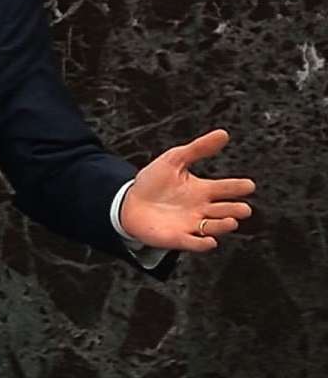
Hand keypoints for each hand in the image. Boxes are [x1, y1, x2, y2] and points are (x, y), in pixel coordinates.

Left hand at [120, 129, 254, 251]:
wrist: (128, 201)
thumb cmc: (153, 182)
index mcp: (203, 190)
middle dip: (235, 210)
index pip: (225, 188)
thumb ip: (198, 149)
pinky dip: (203, 244)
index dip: (237, 187)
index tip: (248, 185)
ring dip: (223, 226)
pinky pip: (194, 243)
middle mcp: (202, 209)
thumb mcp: (174, 160)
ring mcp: (192, 224)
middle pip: (225, 210)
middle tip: (243, 208)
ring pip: (214, 227)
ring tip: (231, 221)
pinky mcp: (179, 237)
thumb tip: (223, 134)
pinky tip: (210, 240)